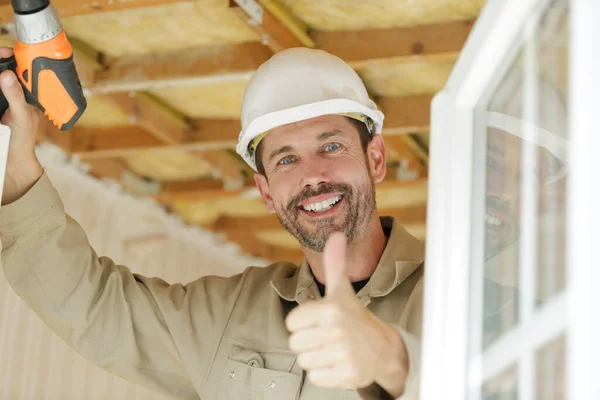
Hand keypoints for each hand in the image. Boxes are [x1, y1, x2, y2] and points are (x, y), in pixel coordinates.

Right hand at [0, 47, 42, 204]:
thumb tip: (8, 76)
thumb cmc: (22, 136)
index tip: (6, 51)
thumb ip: (15, 96)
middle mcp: (8, 90)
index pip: (15, 67)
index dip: (9, 56)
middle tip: (0, 56)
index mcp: (22, 90)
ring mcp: (0, 96)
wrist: (12, 156)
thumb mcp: (21, 115)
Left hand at [286, 232, 408, 396]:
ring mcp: (343, 355)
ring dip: (314, 357)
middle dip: (307, 341)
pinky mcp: (347, 376)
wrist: (383, 349)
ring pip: (303, 362)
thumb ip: (334, 264)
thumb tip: (335, 234)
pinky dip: (324, 373)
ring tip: (332, 349)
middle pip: (295, 344)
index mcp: (331, 309)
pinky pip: (315, 377)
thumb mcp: (342, 290)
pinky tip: (338, 363)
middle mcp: (337, 331)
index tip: (319, 320)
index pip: (290, 323)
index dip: (302, 322)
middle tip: (326, 336)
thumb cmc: (354, 316)